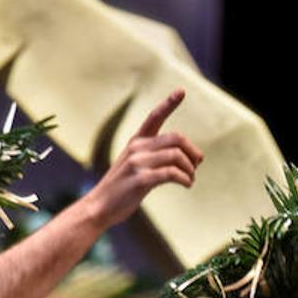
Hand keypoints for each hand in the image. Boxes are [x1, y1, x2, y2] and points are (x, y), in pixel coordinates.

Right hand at [83, 89, 203, 228]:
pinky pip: (172, 174)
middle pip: (176, 138)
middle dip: (192, 151)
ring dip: (190, 169)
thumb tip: (191, 159)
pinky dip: (185, 179)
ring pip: (176, 156)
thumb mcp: (136, 166)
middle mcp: (136, 148)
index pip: (154, 117)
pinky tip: (187, 184)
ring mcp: (137, 163)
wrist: (100, 207)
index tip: (181, 90)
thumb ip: (157, 157)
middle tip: (197, 164)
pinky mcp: (141, 180)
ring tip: (190, 179)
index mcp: (136, 142)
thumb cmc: (123, 189)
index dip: (169, 104)